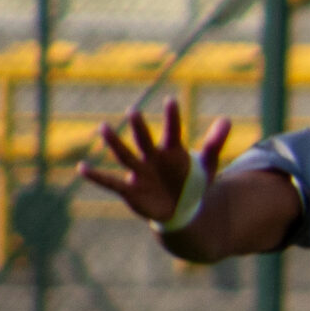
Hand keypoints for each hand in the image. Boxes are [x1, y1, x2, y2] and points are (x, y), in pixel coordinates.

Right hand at [78, 98, 226, 226]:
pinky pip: (110, 182)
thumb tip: (227, 119)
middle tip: (133, 110)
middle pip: (144, 140)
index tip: (172, 100)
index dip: (172, 118)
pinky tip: (81, 168)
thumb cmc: (192, 182)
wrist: (182, 210)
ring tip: (103, 127)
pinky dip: (96, 176)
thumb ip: (215, 143)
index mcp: (172, 151)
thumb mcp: (208, 165)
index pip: (172, 131)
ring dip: (115, 143)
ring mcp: (140, 173)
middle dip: (139, 127)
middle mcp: (153, 158)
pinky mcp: (130, 190)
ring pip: (125, 155)